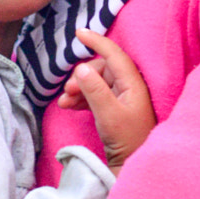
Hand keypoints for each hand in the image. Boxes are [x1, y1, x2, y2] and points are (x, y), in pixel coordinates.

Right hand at [57, 28, 156, 171]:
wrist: (134, 165)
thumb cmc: (127, 141)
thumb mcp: (108, 115)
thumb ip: (95, 90)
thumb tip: (81, 67)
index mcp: (133, 83)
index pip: (114, 54)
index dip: (96, 41)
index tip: (78, 33)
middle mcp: (130, 87)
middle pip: (101, 69)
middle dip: (81, 76)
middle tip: (67, 92)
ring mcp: (123, 98)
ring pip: (96, 82)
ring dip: (78, 89)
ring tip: (64, 103)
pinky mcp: (116, 109)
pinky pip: (96, 95)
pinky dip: (82, 98)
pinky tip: (68, 107)